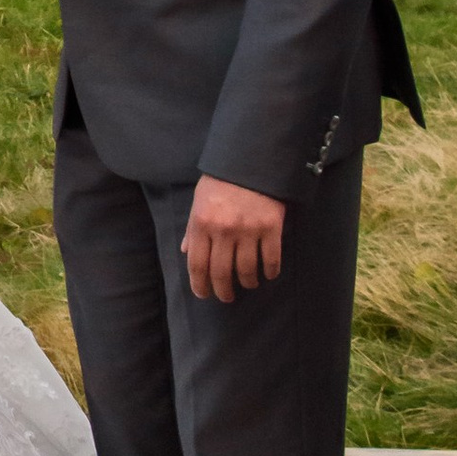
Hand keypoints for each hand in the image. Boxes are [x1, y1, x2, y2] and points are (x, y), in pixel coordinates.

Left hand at [181, 176, 284, 300]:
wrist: (252, 158)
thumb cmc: (222, 179)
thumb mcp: (199, 200)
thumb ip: (192, 228)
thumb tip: (185, 250)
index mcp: (201, 223)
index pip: (197, 265)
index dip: (200, 285)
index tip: (204, 294)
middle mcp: (222, 230)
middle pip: (221, 273)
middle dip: (223, 291)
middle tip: (226, 297)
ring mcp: (248, 230)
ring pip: (247, 270)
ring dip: (248, 283)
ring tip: (248, 284)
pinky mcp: (270, 227)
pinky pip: (271, 259)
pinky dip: (270, 271)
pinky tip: (268, 274)